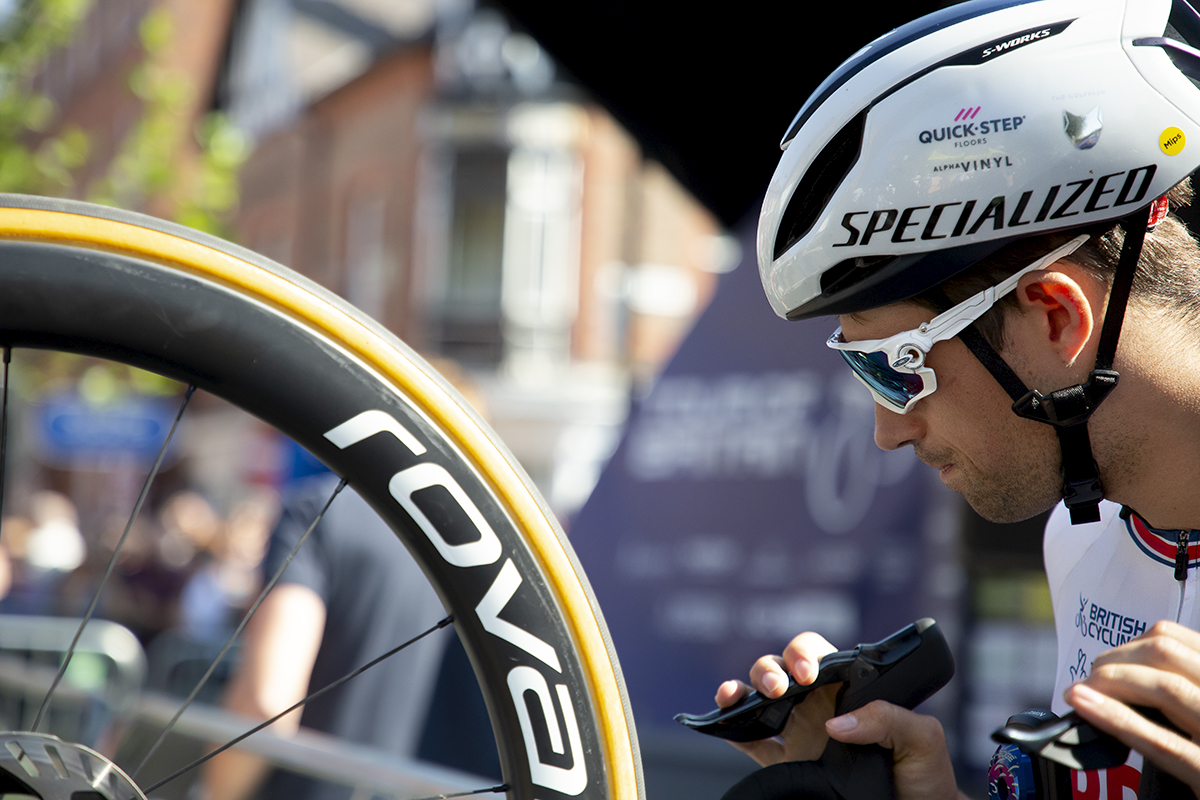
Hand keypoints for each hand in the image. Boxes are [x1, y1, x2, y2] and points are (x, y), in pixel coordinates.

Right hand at [716, 632, 961, 799]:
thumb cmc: (925, 775)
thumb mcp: (923, 738)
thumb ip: (888, 717)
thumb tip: (838, 722)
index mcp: (847, 691)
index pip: (818, 656)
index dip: (804, 654)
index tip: (807, 673)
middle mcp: (818, 706)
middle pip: (780, 669)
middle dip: (771, 669)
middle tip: (781, 688)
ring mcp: (798, 733)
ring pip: (759, 698)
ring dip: (744, 688)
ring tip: (740, 695)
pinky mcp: (784, 763)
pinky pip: (749, 740)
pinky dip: (731, 726)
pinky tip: (724, 718)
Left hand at [1064, 620, 1199, 795]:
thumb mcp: (1196, 706)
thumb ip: (1179, 686)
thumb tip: (1127, 672)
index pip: (1174, 639)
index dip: (1131, 645)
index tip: (1109, 661)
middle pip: (1164, 653)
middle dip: (1115, 660)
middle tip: (1090, 678)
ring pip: (1164, 688)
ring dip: (1109, 682)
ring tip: (1080, 691)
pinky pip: (1162, 741)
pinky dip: (1115, 718)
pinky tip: (1084, 706)